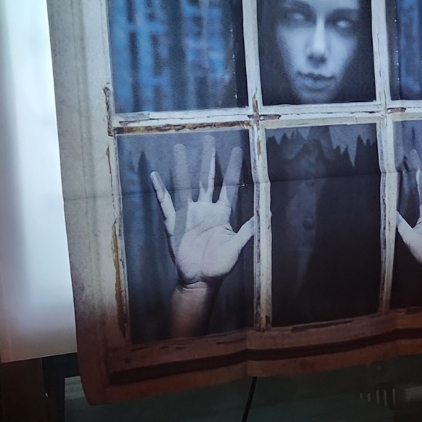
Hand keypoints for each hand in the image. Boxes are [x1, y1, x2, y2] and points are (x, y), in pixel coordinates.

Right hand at [151, 141, 253, 336]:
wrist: (200, 281)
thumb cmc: (220, 266)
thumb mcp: (237, 247)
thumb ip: (248, 230)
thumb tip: (265, 213)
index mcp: (221, 214)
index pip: (228, 186)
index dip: (232, 168)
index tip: (236, 150)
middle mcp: (205, 209)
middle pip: (206, 180)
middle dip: (208, 161)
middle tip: (208, 140)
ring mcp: (189, 215)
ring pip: (186, 186)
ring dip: (182, 168)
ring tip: (179, 149)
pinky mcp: (174, 223)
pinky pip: (165, 204)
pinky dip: (160, 190)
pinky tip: (155, 176)